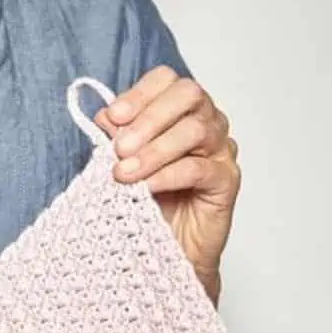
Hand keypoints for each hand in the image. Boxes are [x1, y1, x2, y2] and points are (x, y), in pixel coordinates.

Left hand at [93, 66, 240, 297]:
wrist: (167, 251)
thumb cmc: (148, 206)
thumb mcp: (123, 168)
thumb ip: (117, 140)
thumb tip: (104, 117)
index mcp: (180, 112)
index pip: (169, 81)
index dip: (141, 94)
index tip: (114, 117)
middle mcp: (206, 124)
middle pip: (189, 95)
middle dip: (149, 118)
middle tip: (119, 148)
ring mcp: (220, 151)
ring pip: (195, 130)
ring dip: (154, 150)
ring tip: (123, 173)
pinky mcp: (226, 181)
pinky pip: (200, 169)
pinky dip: (167, 175)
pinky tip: (145, 187)